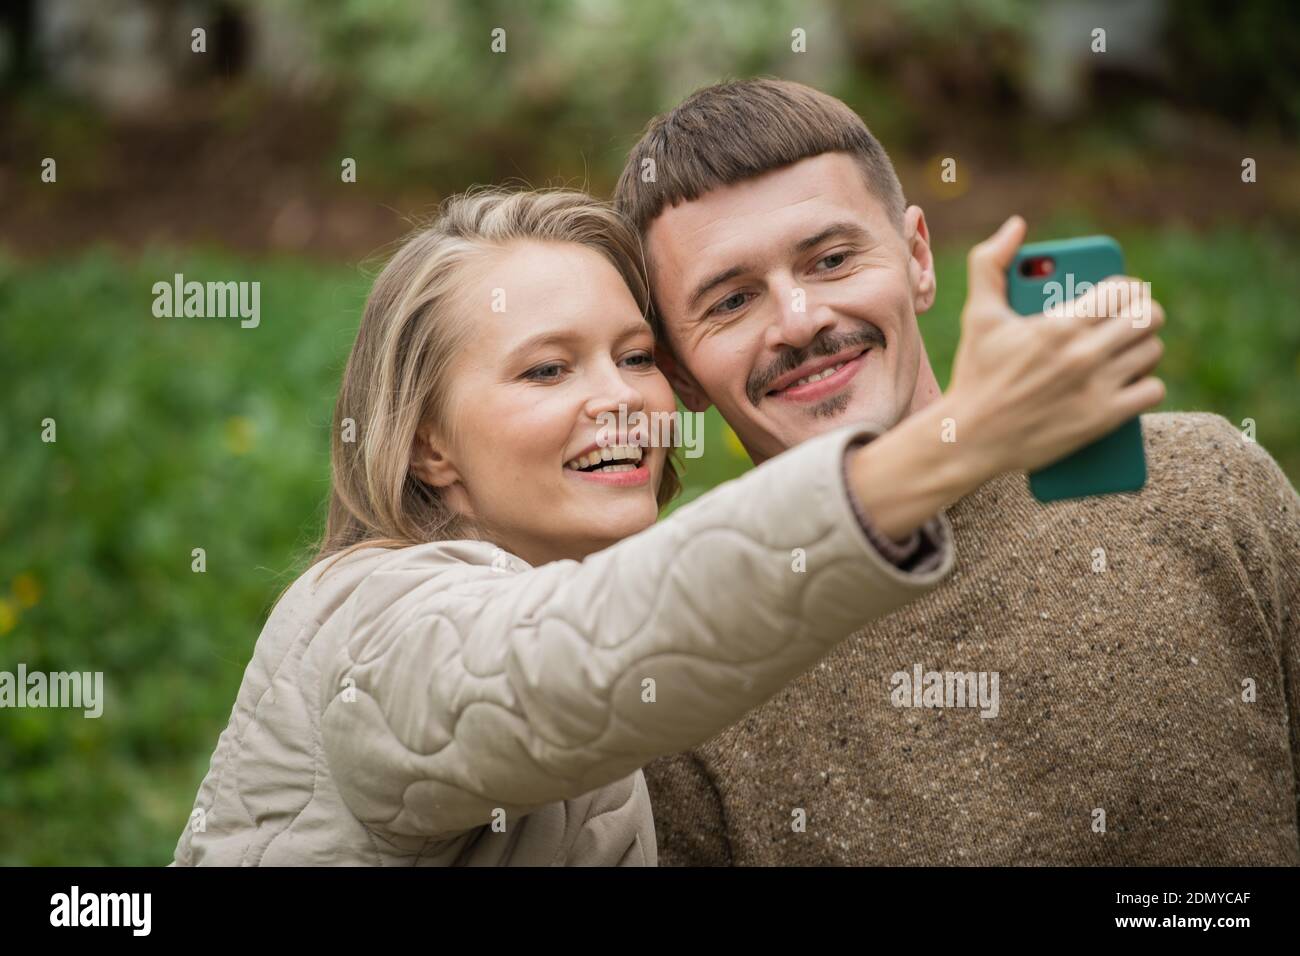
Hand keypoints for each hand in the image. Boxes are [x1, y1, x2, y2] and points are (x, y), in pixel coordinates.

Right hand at [944, 215, 1165, 481]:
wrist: (969, 438)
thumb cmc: (975, 373)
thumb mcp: (978, 315)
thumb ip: (991, 263)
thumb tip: (1016, 225)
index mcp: (1058, 325)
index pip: (1122, 290)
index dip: (1125, 287)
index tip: (1117, 293)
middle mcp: (1082, 356)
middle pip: (1146, 317)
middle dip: (1141, 312)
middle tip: (1127, 318)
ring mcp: (1096, 389)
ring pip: (1152, 351)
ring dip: (1143, 346)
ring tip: (1126, 348)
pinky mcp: (1103, 419)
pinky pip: (1153, 390)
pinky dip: (1146, 383)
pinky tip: (1129, 380)